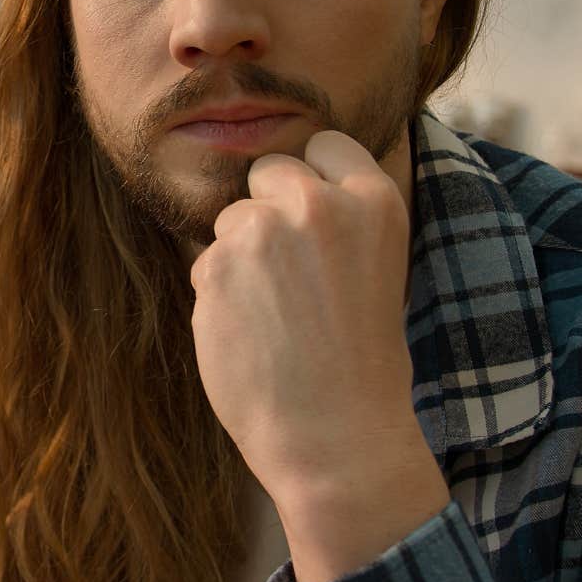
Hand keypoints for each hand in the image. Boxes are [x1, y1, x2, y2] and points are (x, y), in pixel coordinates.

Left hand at [189, 130, 446, 581]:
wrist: (334, 436)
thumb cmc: (360, 366)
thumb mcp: (376, 270)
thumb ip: (337, 223)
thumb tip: (281, 188)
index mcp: (374, 201)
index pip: (324, 145)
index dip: (312, 180)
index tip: (314, 218)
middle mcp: (319, 204)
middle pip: (268, 173)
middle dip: (268, 212)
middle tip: (291, 278)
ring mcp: (263, 231)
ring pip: (230, 221)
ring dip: (239, 259)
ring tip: (276, 318)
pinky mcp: (216, 265)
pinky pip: (204, 264)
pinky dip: (217, 296)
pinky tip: (250, 337)